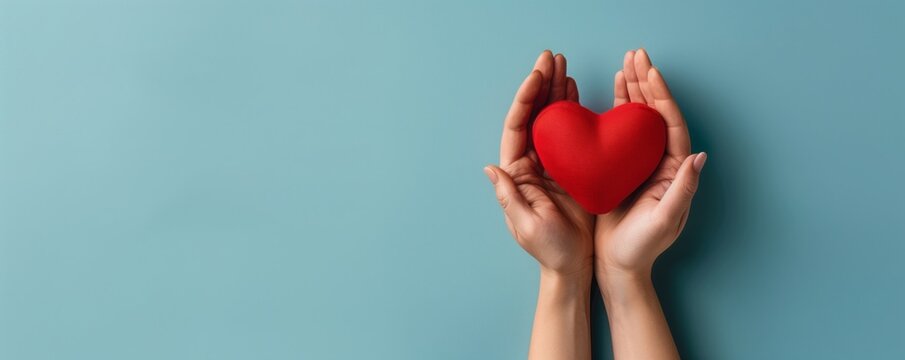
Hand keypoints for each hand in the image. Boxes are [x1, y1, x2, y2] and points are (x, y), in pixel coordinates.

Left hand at [484, 50, 593, 276]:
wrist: (573, 264)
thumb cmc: (549, 249)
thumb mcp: (526, 226)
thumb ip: (510, 197)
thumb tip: (491, 168)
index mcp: (517, 173)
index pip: (518, 128)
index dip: (526, 100)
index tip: (536, 75)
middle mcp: (530, 162)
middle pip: (533, 115)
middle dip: (541, 84)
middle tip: (550, 56)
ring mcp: (550, 162)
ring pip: (550, 118)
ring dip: (555, 90)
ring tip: (562, 63)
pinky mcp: (570, 165)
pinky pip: (569, 130)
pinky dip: (571, 107)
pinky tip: (575, 87)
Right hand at [595, 49, 706, 276]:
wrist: (618, 264)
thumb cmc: (641, 248)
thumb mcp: (665, 220)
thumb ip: (681, 189)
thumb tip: (699, 156)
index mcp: (673, 171)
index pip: (670, 125)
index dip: (661, 97)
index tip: (650, 72)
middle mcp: (660, 162)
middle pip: (655, 114)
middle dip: (647, 83)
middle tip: (636, 55)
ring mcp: (641, 162)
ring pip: (640, 117)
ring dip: (634, 89)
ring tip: (626, 63)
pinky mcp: (622, 165)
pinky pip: (622, 130)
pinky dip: (619, 106)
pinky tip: (614, 88)